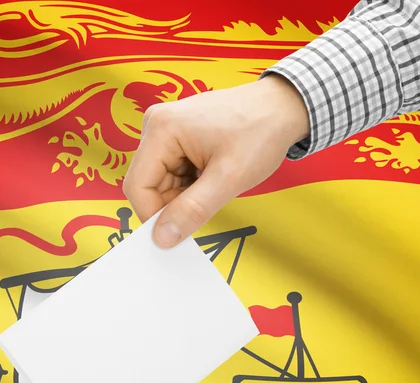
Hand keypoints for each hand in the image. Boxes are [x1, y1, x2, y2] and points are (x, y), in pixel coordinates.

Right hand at [122, 74, 309, 247]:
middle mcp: (155, 126)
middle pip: (146, 186)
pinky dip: (187, 186)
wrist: (282, 107)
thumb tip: (162, 237)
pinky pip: (169, 174)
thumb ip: (192, 210)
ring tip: (213, 185)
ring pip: (158, 183)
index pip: (137, 187)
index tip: (176, 233)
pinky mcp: (174, 137)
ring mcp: (164, 130)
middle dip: (171, 205)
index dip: (152, 216)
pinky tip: (210, 177)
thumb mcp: (229, 178)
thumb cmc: (260, 132)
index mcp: (161, 129)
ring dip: (182, 197)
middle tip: (205, 205)